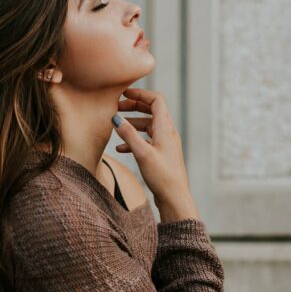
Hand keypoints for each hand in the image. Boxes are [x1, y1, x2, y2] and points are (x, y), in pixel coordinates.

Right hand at [112, 87, 198, 221]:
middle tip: (116, 107)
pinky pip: (147, 140)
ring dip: (132, 123)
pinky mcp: (161, 154)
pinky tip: (121, 148)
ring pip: (148, 125)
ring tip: (116, 126)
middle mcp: (168, 133)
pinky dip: (134, 139)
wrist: (174, 198)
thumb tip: (116, 117)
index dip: (140, 94)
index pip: (156, 100)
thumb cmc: (162, 176)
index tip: (124, 93)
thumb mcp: (142, 153)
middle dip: (134, 106)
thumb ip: (128, 134)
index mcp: (166, 128)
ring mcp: (165, 144)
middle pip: (152, 110)